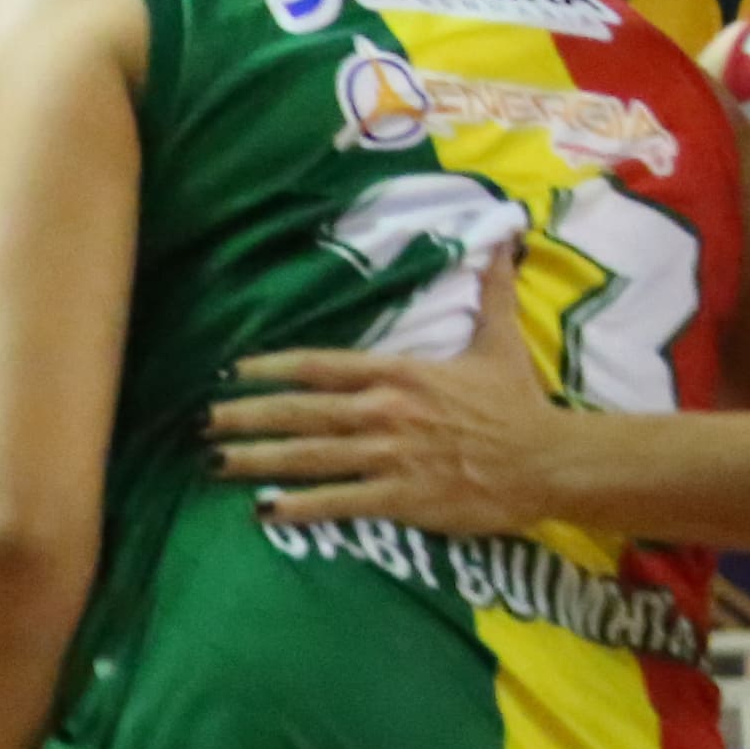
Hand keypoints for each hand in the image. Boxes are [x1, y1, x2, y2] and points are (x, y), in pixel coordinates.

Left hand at [213, 250, 563, 536]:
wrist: (551, 460)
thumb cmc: (518, 404)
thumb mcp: (500, 342)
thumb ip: (490, 293)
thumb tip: (503, 237)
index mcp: (399, 373)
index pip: (320, 365)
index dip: (270, 367)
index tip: (229, 371)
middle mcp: (385, 411)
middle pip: (300, 411)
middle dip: (244, 416)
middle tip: (198, 422)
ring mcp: (390, 455)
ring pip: (309, 456)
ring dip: (256, 460)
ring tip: (211, 464)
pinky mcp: (401, 497)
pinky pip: (339, 501)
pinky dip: (300, 507)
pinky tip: (263, 511)